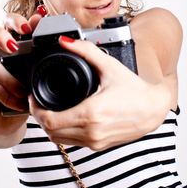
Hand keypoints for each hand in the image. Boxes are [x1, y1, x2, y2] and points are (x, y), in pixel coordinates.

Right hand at [0, 12, 41, 147]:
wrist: (5, 119)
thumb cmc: (21, 90)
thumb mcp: (34, 71)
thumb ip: (37, 52)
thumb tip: (45, 30)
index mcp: (8, 44)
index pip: (7, 23)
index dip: (16, 21)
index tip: (30, 26)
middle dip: (0, 35)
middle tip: (14, 46)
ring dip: (9, 78)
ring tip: (24, 91)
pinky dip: (8, 96)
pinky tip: (20, 102)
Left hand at [29, 37, 171, 150]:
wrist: (153, 108)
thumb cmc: (134, 88)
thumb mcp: (109, 66)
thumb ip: (85, 51)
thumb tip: (65, 41)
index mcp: (90, 113)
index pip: (49, 120)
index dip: (35, 109)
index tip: (33, 96)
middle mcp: (91, 132)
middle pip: (50, 132)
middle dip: (39, 116)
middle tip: (38, 101)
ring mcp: (95, 142)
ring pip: (59, 140)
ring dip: (49, 126)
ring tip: (48, 108)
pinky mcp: (99, 146)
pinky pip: (72, 143)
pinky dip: (62, 132)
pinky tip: (63, 118)